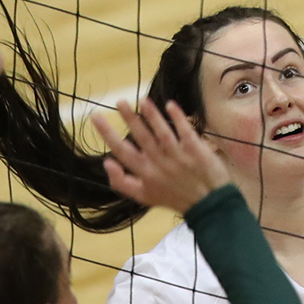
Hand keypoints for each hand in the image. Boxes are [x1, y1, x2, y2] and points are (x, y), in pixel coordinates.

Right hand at [93, 99, 230, 213]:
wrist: (206, 203)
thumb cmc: (172, 197)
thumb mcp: (143, 196)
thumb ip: (121, 181)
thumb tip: (106, 162)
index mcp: (144, 173)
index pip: (121, 150)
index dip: (107, 133)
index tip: (96, 117)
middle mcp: (159, 163)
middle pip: (141, 137)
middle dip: (129, 118)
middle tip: (120, 101)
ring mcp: (178, 156)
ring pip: (162, 132)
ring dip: (152, 115)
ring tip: (142, 100)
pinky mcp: (196, 150)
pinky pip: (185, 131)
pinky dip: (178, 118)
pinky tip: (170, 104)